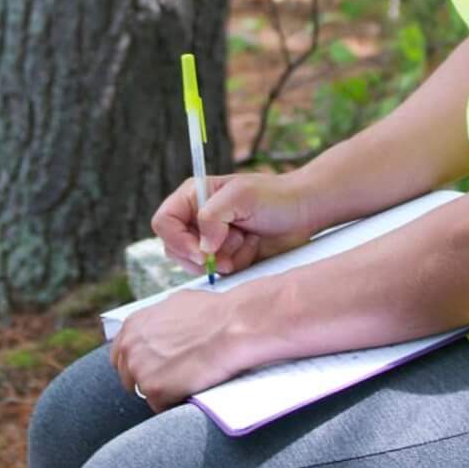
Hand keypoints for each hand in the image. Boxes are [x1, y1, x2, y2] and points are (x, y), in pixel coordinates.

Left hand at [110, 285, 258, 409]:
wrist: (232, 326)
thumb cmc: (213, 313)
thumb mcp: (176, 305)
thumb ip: (159, 321)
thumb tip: (162, 329)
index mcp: (132, 326)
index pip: (120, 354)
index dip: (138, 362)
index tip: (152, 368)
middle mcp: (130, 347)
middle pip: (128, 376)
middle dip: (148, 378)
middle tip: (171, 378)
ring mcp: (139, 370)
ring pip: (144, 392)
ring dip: (162, 391)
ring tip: (186, 383)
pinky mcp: (154, 391)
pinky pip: (160, 407)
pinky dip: (174, 403)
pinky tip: (191, 391)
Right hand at [151, 170, 315, 278]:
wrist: (304, 212)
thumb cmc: (275, 196)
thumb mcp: (242, 196)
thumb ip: (213, 216)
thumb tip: (203, 246)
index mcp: (193, 197)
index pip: (164, 222)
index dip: (177, 240)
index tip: (202, 252)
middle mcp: (197, 218)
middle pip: (175, 249)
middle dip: (201, 257)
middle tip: (226, 257)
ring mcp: (211, 239)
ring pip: (197, 264)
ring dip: (223, 260)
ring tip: (246, 243)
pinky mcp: (226, 256)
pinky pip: (218, 272)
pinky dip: (236, 265)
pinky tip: (252, 248)